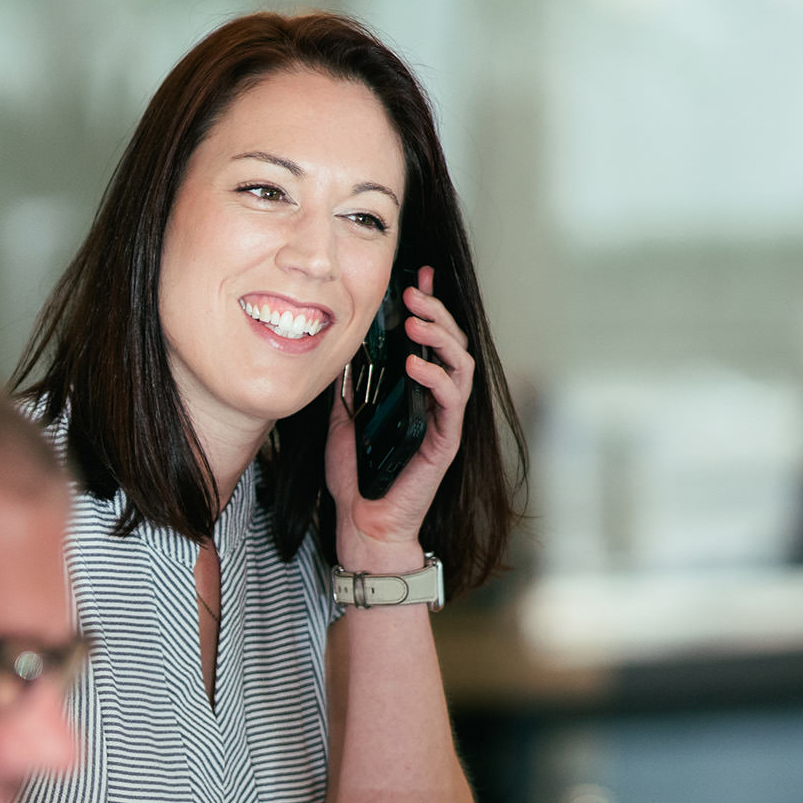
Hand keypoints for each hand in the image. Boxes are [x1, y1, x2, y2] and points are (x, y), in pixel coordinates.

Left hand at [326, 266, 473, 570]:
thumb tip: (340, 349)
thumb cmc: (356, 479)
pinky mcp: (445, 442)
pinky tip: (415, 363)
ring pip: (461, 366)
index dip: (430, 307)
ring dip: (441, 337)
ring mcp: (444, 422)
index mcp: (416, 394)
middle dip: (436, 312)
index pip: (431, 341)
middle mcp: (436, 404)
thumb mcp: (342, 420)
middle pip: (453, 345)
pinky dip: (436, 377)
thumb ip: (347, 387)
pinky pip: (452, 402)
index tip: (417, 277)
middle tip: (413, 291)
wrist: (363, 525)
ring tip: (416, 319)